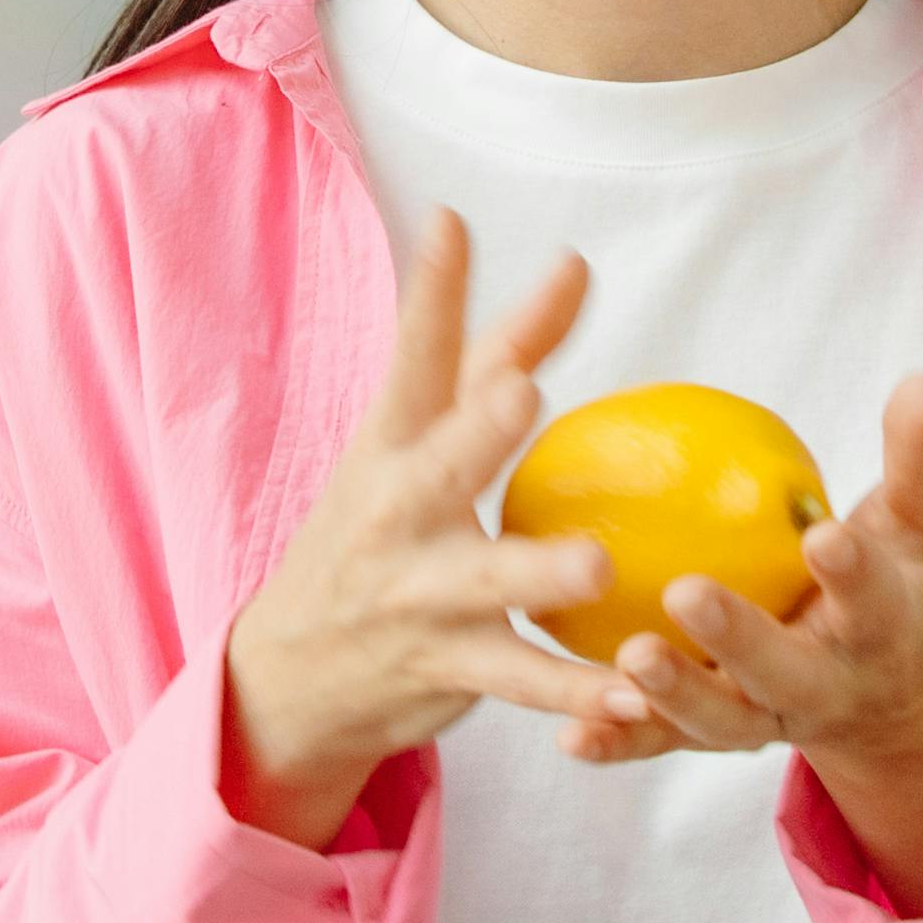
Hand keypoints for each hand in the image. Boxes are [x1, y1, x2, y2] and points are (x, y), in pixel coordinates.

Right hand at [218, 210, 640, 845]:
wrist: (291, 672)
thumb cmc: (381, 525)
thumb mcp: (418, 438)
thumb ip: (500, 353)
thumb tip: (575, 265)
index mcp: (390, 444)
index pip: (412, 359)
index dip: (431, 294)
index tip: (452, 225)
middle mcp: (394, 512)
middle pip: (439, 465)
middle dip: (476, 430)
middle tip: (520, 393)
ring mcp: (416, 594)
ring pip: (483, 583)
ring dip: (537, 574)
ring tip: (598, 566)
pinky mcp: (444, 667)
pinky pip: (518, 681)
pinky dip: (574, 692)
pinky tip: (632, 697)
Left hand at [571, 372, 922, 915]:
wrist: (896, 697)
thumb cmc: (904, 582)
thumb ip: (918, 459)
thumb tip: (921, 380)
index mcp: (884, 631)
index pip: (872, 598)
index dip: (851, 571)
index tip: (822, 535)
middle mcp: (827, 687)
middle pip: (784, 673)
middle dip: (739, 640)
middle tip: (685, 592)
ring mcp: (769, 719)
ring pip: (719, 719)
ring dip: (672, 697)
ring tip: (627, 660)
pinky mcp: (717, 736)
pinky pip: (662, 743)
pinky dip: (619, 744)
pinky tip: (568, 736)